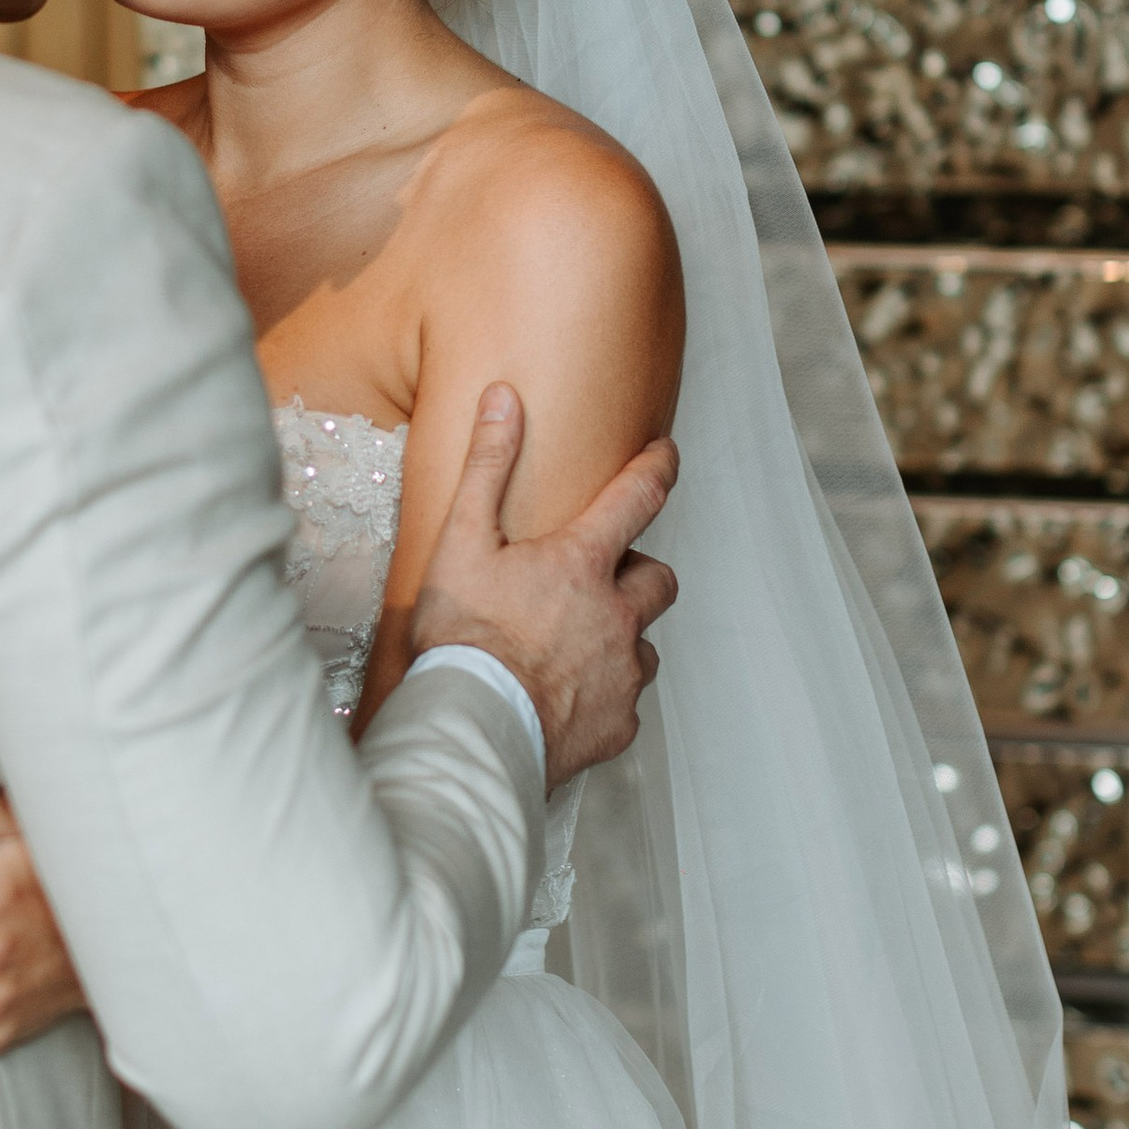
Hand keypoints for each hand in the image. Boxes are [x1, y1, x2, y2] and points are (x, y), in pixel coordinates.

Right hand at [409, 384, 677, 788]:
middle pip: (659, 578)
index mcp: (583, 564)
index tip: (666, 455)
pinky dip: (604, 693)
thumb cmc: (461, 637)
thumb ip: (488, 467)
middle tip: (597, 580)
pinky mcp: (617, 724)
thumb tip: (504, 398)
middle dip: (638, 572)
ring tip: (574, 645)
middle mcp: (617, 614)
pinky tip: (565, 697)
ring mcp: (622, 672)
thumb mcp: (462, 541)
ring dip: (621, 635)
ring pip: (645, 642)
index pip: (640, 497)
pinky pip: (626, 701)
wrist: (470, 729)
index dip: (658, 468)